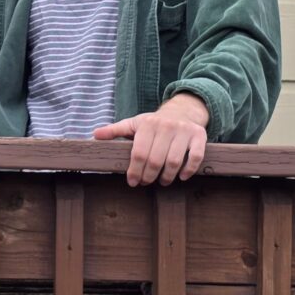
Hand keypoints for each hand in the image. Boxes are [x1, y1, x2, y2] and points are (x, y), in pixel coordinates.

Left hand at [93, 93, 209, 186]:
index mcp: (147, 124)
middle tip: (146, 183)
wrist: (182, 111)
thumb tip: (95, 135)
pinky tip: (181, 177)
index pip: (139, 153)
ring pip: (174, 161)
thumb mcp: (134, 124)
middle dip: (149, 176)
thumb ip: (115, 131)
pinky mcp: (199, 135)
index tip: (132, 182)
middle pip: (156, 160)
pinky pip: (196, 157)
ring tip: (162, 181)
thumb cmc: (154, 123)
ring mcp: (184, 131)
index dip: (134, 171)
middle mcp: (166, 126)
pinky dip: (188, 170)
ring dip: (167, 177)